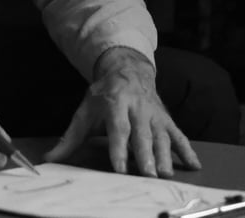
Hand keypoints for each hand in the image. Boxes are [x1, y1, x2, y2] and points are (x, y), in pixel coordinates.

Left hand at [44, 46, 200, 177]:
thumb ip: (70, 138)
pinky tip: (194, 165)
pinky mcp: (167, 119)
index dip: (118, 149)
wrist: (128, 70)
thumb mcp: (85, 111)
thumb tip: (49, 158)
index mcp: (115, 104)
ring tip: (167, 174)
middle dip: (145, 155)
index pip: (118, 128)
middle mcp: (137, 108)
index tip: (119, 168)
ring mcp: (155, 114)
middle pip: (142, 134)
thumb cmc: (104, 95)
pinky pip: (179, 135)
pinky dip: (187, 150)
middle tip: (148, 175)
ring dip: (166, 155)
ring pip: (162, 136)